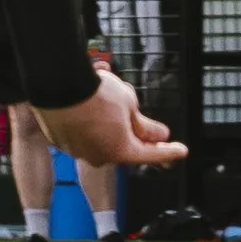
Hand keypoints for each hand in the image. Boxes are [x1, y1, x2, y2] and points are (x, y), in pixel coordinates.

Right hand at [36, 65, 187, 170]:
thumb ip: (145, 125)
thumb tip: (158, 135)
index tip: (181, 151)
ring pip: (102, 139)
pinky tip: (90, 104)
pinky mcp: (61, 141)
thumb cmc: (95, 94)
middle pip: (124, 146)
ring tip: (110, 99)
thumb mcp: (129, 104)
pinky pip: (82, 134)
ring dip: (110, 125)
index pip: (151, 154)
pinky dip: (90, 123)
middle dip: (135, 133)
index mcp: (120, 150)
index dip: (169, 151)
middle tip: (146, 122)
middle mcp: (99, 156)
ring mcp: (78, 150)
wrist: (59, 85)